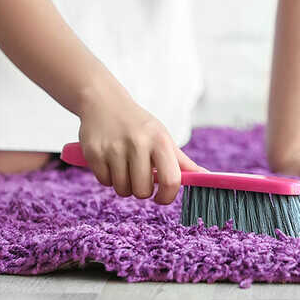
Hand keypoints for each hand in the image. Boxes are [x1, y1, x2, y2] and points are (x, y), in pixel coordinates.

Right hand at [77, 92, 203, 203]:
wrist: (104, 102)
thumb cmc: (140, 126)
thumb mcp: (163, 138)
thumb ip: (183, 162)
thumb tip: (206, 178)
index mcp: (160, 141)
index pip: (171, 180)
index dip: (167, 196)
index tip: (161, 197)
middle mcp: (138, 143)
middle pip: (143, 190)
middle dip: (142, 190)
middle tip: (140, 177)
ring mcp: (114, 148)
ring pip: (122, 189)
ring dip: (124, 185)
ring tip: (124, 166)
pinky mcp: (94, 152)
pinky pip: (104, 182)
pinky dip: (107, 177)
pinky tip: (109, 160)